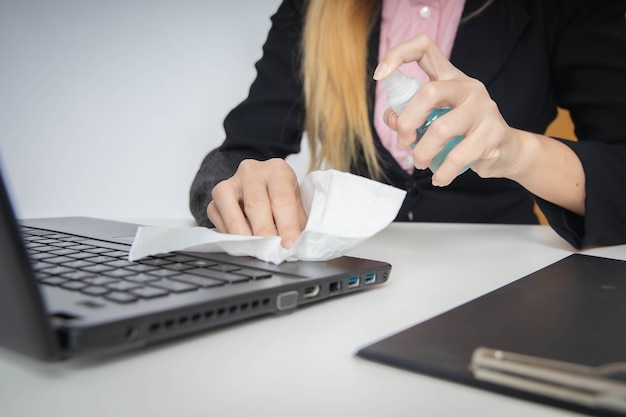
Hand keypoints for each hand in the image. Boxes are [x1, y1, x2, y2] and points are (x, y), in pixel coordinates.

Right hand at [207, 158, 306, 247]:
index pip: (282, 199)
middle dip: (263, 231)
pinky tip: (239, 242)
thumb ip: (296, 225)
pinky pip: (216, 213)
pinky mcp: (217, 193)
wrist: (264, 189)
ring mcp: (232, 180)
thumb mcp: (296, 208)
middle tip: (270, 251)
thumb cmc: (282, 200)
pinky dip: (227, 231)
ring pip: (230, 204)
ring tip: (252, 249)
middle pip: (255, 203)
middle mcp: (253, 171)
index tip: (288, 245)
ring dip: (241, 231)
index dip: (286, 225)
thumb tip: (297, 246)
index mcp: (278, 170)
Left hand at [374, 34, 521, 186]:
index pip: (424, 48)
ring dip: (422, 152)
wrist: (506, 151)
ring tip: (419, 163)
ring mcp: (483, 109)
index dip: (398, 55)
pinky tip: (439, 178)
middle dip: (407, 122)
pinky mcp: (493, 134)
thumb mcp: (435, 118)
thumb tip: (392, 118)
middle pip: (429, 93)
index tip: (380, 75)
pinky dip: (442, 172)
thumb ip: (410, 115)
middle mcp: (468, 87)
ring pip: (441, 129)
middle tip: (404, 141)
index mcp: (449, 77)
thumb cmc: (464, 132)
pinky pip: (458, 157)